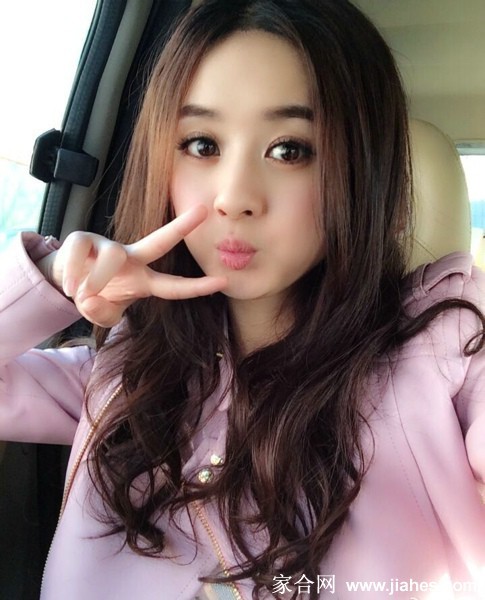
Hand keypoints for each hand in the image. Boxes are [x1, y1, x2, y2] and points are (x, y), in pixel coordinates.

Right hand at [37, 206, 225, 326]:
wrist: (65, 281)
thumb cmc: (94, 296)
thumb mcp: (102, 314)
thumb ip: (102, 314)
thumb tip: (92, 298)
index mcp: (142, 280)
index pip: (173, 286)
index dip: (196, 287)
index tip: (223, 282)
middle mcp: (131, 259)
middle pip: (160, 241)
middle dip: (181, 227)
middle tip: (203, 210)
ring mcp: (107, 246)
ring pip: (112, 256)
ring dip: (97, 280)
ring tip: (83, 293)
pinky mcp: (83, 239)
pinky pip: (79, 252)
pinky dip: (72, 273)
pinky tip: (70, 285)